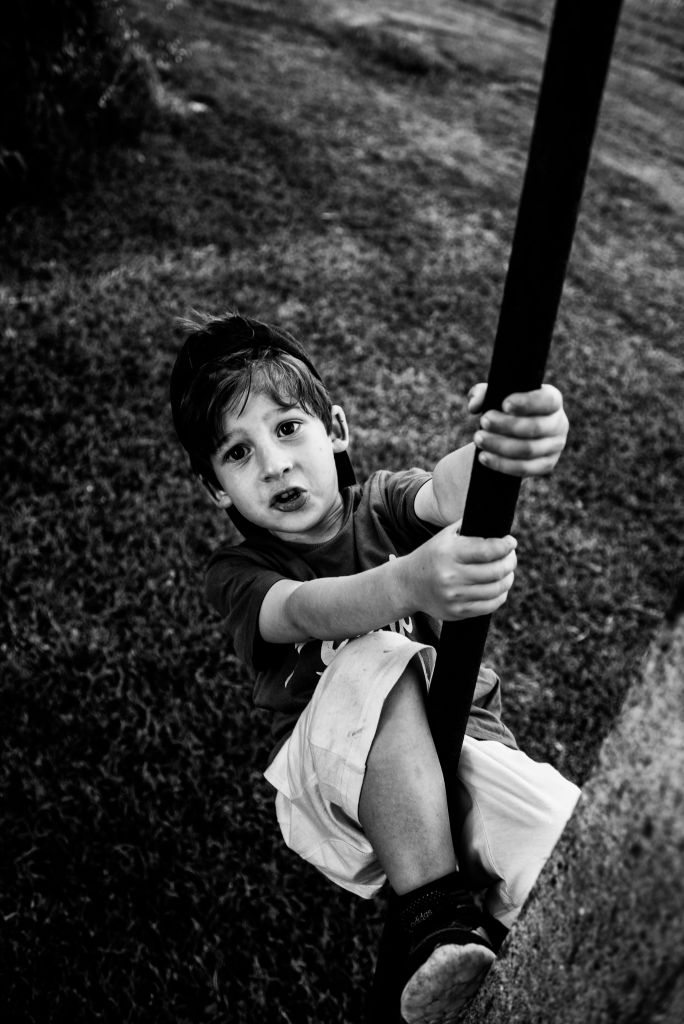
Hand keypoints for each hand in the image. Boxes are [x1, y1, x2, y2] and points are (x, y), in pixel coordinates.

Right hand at [402, 525, 516, 619]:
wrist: (408, 584)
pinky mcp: (457, 611)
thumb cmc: (433, 555)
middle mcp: (451, 576)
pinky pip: (489, 606)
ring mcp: (454, 596)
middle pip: (496, 571)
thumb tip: (496, 521)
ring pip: (496, 590)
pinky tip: (499, 587)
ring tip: (508, 571)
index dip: (506, 546)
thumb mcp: (445, 536)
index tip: (511, 542)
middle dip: (510, 562)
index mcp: (449, 553)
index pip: (488, 551)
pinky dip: (500, 595)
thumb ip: (469, 527)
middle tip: (511, 556)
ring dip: (508, 579)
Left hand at [467, 383, 568, 476]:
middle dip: (506, 425)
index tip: (505, 404)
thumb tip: (474, 406)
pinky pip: (525, 468)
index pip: (548, 401)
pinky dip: (502, 464)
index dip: (528, 403)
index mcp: (553, 400)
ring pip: (528, 449)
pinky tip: (484, 457)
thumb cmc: (506, 409)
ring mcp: (555, 447)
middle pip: (535, 427)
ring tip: (478, 439)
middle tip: (483, 421)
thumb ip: (483, 393)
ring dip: (500, 445)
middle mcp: (559, 423)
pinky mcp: (546, 465)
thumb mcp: (496, 396)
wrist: (512, 434)